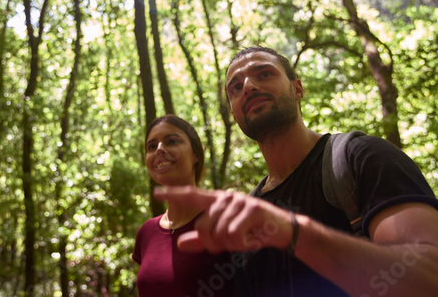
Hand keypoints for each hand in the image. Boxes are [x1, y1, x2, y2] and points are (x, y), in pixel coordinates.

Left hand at [154, 186, 293, 253]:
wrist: (281, 230)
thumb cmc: (250, 231)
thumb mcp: (224, 237)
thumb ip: (202, 240)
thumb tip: (180, 244)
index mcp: (217, 201)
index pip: (192, 196)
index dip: (173, 194)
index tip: (156, 193)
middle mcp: (226, 197)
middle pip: (203, 227)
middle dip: (214, 244)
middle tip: (232, 244)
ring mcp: (239, 201)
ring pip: (219, 233)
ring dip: (231, 244)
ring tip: (245, 238)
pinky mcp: (252, 208)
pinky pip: (234, 235)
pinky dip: (242, 243)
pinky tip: (252, 238)